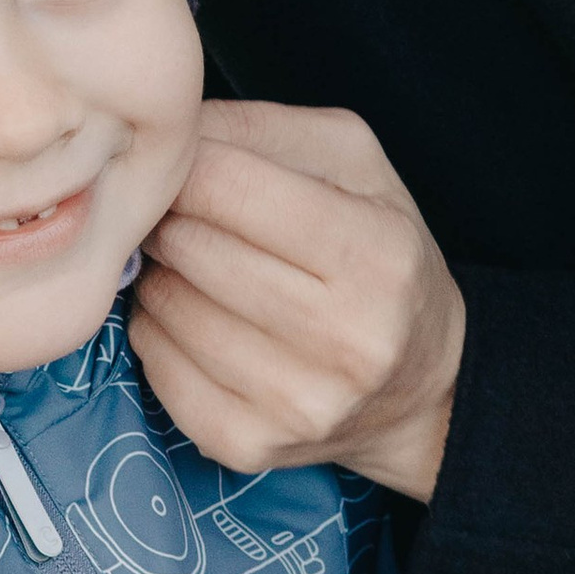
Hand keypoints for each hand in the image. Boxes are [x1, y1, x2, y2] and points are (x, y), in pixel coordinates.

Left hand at [129, 105, 463, 502]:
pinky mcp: (247, 444)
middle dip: (172, 219)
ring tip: (198, 270)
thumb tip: (169, 130)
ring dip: (162, 275)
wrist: (419, 385)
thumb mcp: (352, 164)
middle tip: (187, 218)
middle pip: (190, 246)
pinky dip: (158, 331)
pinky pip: (155, 364)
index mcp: (375, 255)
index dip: (188, 166)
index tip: (188, 168)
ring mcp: (294, 402)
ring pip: (164, 307)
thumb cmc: (378, 255)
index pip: (229, 186)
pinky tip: (194, 319)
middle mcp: (343, 338)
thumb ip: (260, 129)